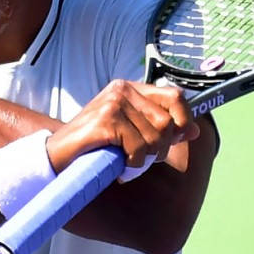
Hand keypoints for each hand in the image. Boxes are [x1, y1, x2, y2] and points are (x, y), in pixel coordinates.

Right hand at [44, 80, 199, 172]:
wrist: (58, 155)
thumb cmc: (95, 145)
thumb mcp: (132, 133)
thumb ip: (162, 128)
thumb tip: (195, 130)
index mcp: (129, 88)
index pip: (174, 96)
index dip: (184, 119)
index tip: (179, 137)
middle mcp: (122, 90)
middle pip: (167, 122)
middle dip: (160, 147)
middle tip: (141, 157)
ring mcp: (113, 103)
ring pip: (155, 137)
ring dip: (144, 158)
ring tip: (127, 160)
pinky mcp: (106, 121)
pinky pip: (138, 149)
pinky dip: (131, 165)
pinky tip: (118, 164)